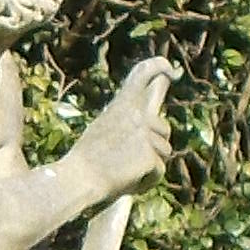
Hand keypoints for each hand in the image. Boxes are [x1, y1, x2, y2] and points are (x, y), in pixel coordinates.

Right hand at [82, 57, 174, 195]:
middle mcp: (136, 114)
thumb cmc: (88, 160)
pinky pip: (159, 171)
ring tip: (124, 171)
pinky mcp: (151, 155)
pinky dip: (147, 181)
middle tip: (134, 159)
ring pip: (164, 151)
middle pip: (163, 128)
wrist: (78, 180)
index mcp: (121, 104)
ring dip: (150, 165)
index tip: (170, 71)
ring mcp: (145, 134)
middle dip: (155, 145)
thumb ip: (128, 120)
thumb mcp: (105, 127)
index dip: (159, 67)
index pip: (143, 74)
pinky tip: (128, 182)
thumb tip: (152, 115)